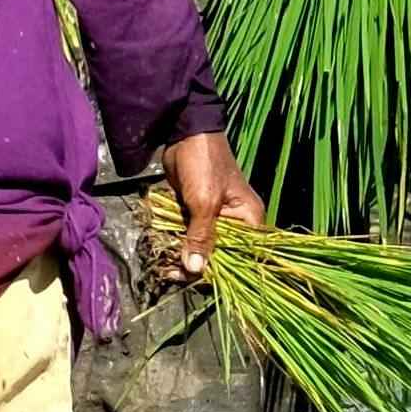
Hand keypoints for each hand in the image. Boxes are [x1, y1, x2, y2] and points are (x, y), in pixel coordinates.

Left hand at [154, 132, 263, 281]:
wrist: (183, 132)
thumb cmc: (203, 162)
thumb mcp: (204, 201)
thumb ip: (201, 236)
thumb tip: (196, 270)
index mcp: (249, 222)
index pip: (240, 259)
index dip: (218, 272)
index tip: (192, 279)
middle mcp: (235, 224)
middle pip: (217, 257)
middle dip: (193, 265)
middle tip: (169, 272)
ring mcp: (214, 219)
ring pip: (198, 248)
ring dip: (180, 255)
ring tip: (162, 262)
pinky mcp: (195, 213)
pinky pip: (187, 235)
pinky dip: (174, 241)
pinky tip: (161, 248)